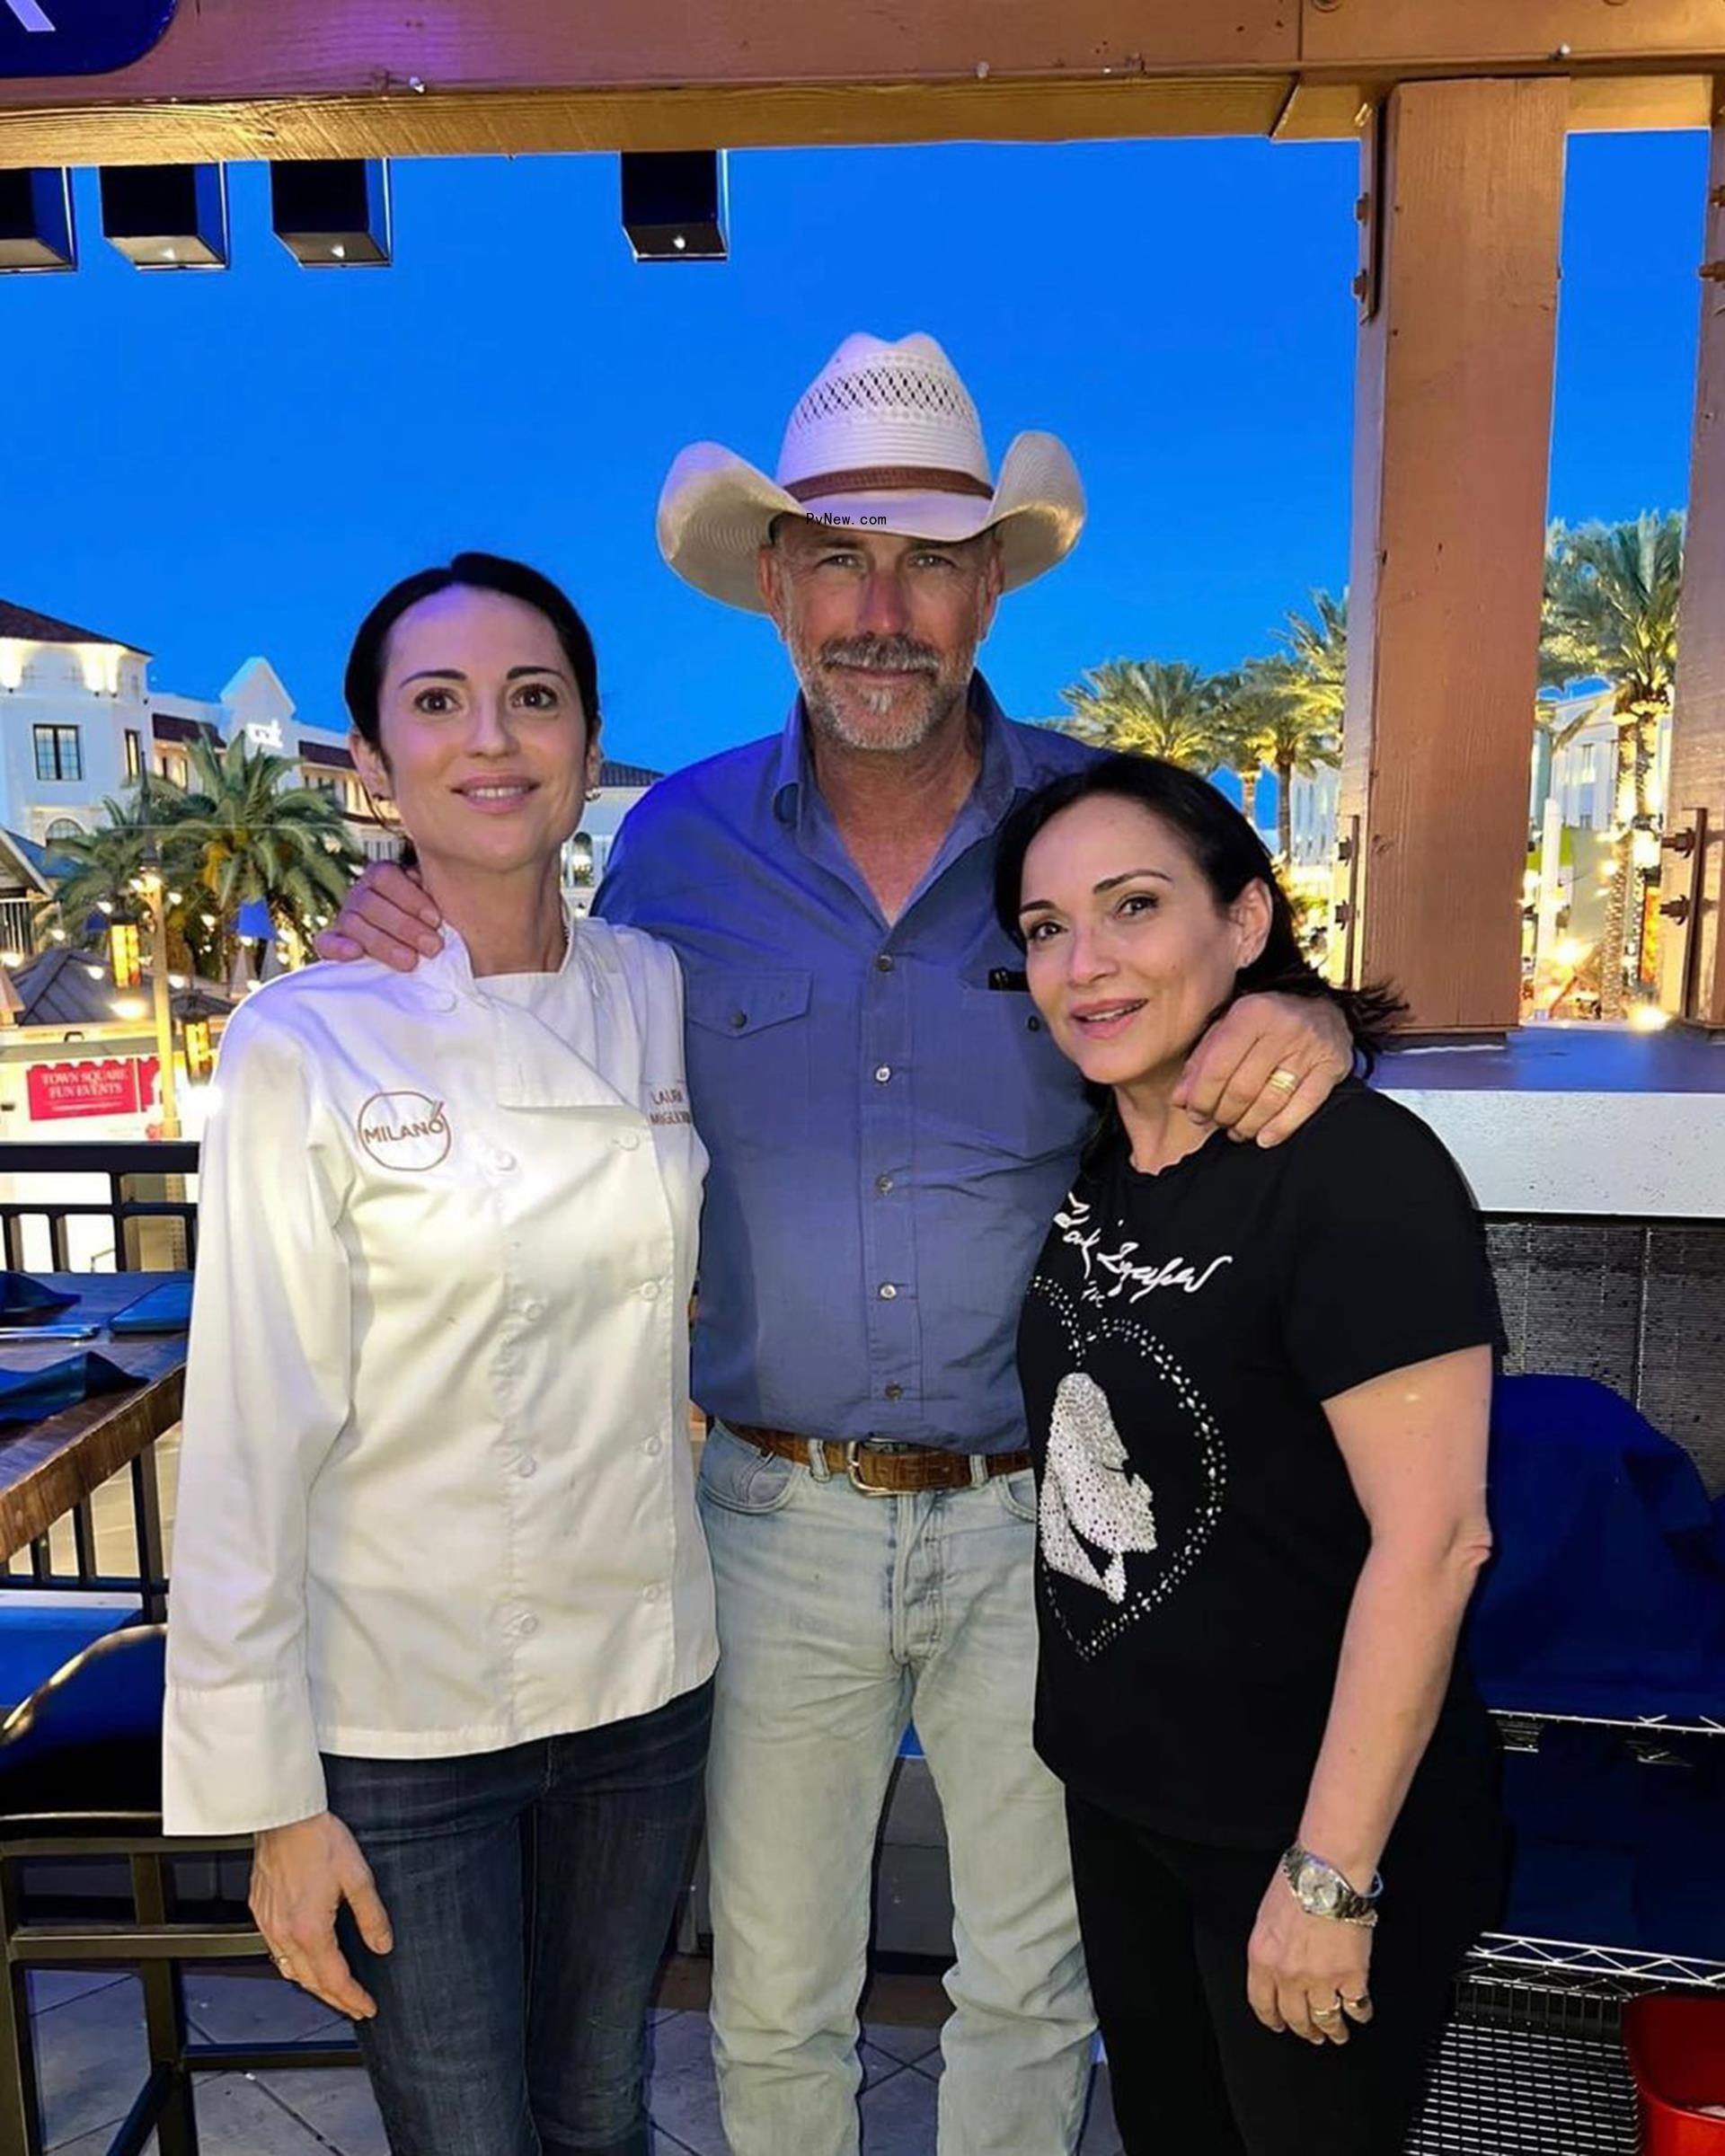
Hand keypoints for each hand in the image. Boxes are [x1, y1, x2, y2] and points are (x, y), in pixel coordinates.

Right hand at [250, 1811, 393, 2019]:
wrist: (284, 1816)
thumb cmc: (318, 1838)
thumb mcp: (357, 1876)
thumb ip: (371, 1915)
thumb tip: (383, 1944)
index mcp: (309, 1929)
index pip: (334, 1979)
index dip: (352, 1998)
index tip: (367, 2007)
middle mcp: (284, 1933)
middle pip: (310, 1982)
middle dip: (335, 1999)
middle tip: (354, 2006)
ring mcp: (268, 1924)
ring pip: (290, 1970)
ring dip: (313, 1985)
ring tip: (333, 1990)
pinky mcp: (260, 1911)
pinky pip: (275, 1952)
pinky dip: (293, 1965)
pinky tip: (304, 1959)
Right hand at [314, 861, 442, 972]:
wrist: (418, 950)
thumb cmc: (432, 923)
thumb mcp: (438, 903)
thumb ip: (439, 894)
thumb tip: (455, 892)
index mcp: (383, 875)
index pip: (386, 876)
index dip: (410, 898)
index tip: (436, 920)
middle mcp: (361, 893)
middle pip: (370, 903)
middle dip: (404, 927)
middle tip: (432, 947)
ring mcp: (345, 917)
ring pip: (352, 923)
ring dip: (382, 943)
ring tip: (410, 961)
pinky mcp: (334, 942)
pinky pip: (326, 942)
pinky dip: (338, 948)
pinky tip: (355, 954)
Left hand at [1173, 992, 1352, 1147]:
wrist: (1321, 1008)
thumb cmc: (1264, 1023)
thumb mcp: (1228, 1029)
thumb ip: (1201, 1062)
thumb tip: (1181, 1101)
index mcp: (1251, 1013)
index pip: (1218, 1067)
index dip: (1202, 1098)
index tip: (1195, 1114)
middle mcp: (1283, 1027)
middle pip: (1243, 1089)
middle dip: (1224, 1114)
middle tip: (1216, 1122)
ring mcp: (1310, 1048)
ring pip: (1271, 1101)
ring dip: (1248, 1124)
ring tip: (1237, 1130)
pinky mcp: (1332, 1067)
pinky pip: (1304, 1106)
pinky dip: (1280, 1128)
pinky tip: (1264, 1137)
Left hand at [1245, 1868, 1374, 2045]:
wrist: (1328, 1872)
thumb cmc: (1298, 1881)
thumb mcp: (1267, 1916)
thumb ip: (1270, 1947)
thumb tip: (1277, 1964)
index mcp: (1263, 1957)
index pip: (1262, 2002)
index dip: (1272, 2018)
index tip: (1278, 2024)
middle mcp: (1289, 1975)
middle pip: (1296, 2017)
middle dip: (1305, 2030)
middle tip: (1311, 2034)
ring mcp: (1321, 1980)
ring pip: (1326, 2019)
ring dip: (1333, 2030)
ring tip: (1337, 2034)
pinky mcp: (1351, 1978)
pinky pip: (1356, 2007)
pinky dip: (1360, 2013)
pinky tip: (1360, 2013)